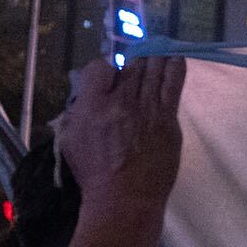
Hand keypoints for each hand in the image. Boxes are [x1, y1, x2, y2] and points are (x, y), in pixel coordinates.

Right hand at [61, 57, 186, 246]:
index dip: (104, 67)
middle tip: (138, 56)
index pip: (99, 68)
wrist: (126, 198)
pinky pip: (173, 84)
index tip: (109, 74)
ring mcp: (148, 108)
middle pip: (131, 64)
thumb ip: (78, 110)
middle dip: (134, 58)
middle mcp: (121, 101)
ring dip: (156, 55)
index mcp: (92, 105)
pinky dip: (174, 67)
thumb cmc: (94, 173)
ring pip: (154, 69)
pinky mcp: (168, 118)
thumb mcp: (70, 140)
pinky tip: (175, 57)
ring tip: (159, 48)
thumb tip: (88, 94)